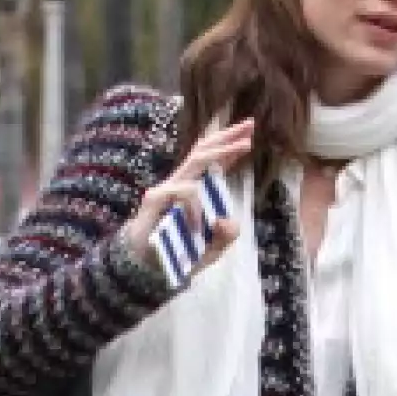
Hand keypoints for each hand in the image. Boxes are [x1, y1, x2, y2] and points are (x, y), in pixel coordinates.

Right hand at [123, 118, 254, 280]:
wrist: (146, 270)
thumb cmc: (178, 255)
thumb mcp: (211, 249)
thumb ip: (225, 236)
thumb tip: (228, 220)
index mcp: (193, 191)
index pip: (211, 162)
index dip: (228, 145)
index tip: (249, 132)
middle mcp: (180, 184)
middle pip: (203, 151)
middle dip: (227, 136)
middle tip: (250, 126)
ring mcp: (166, 189)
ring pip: (196, 162)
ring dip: (223, 153)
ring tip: (245, 147)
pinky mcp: (154, 199)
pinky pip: (183, 191)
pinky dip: (197, 206)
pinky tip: (199, 224)